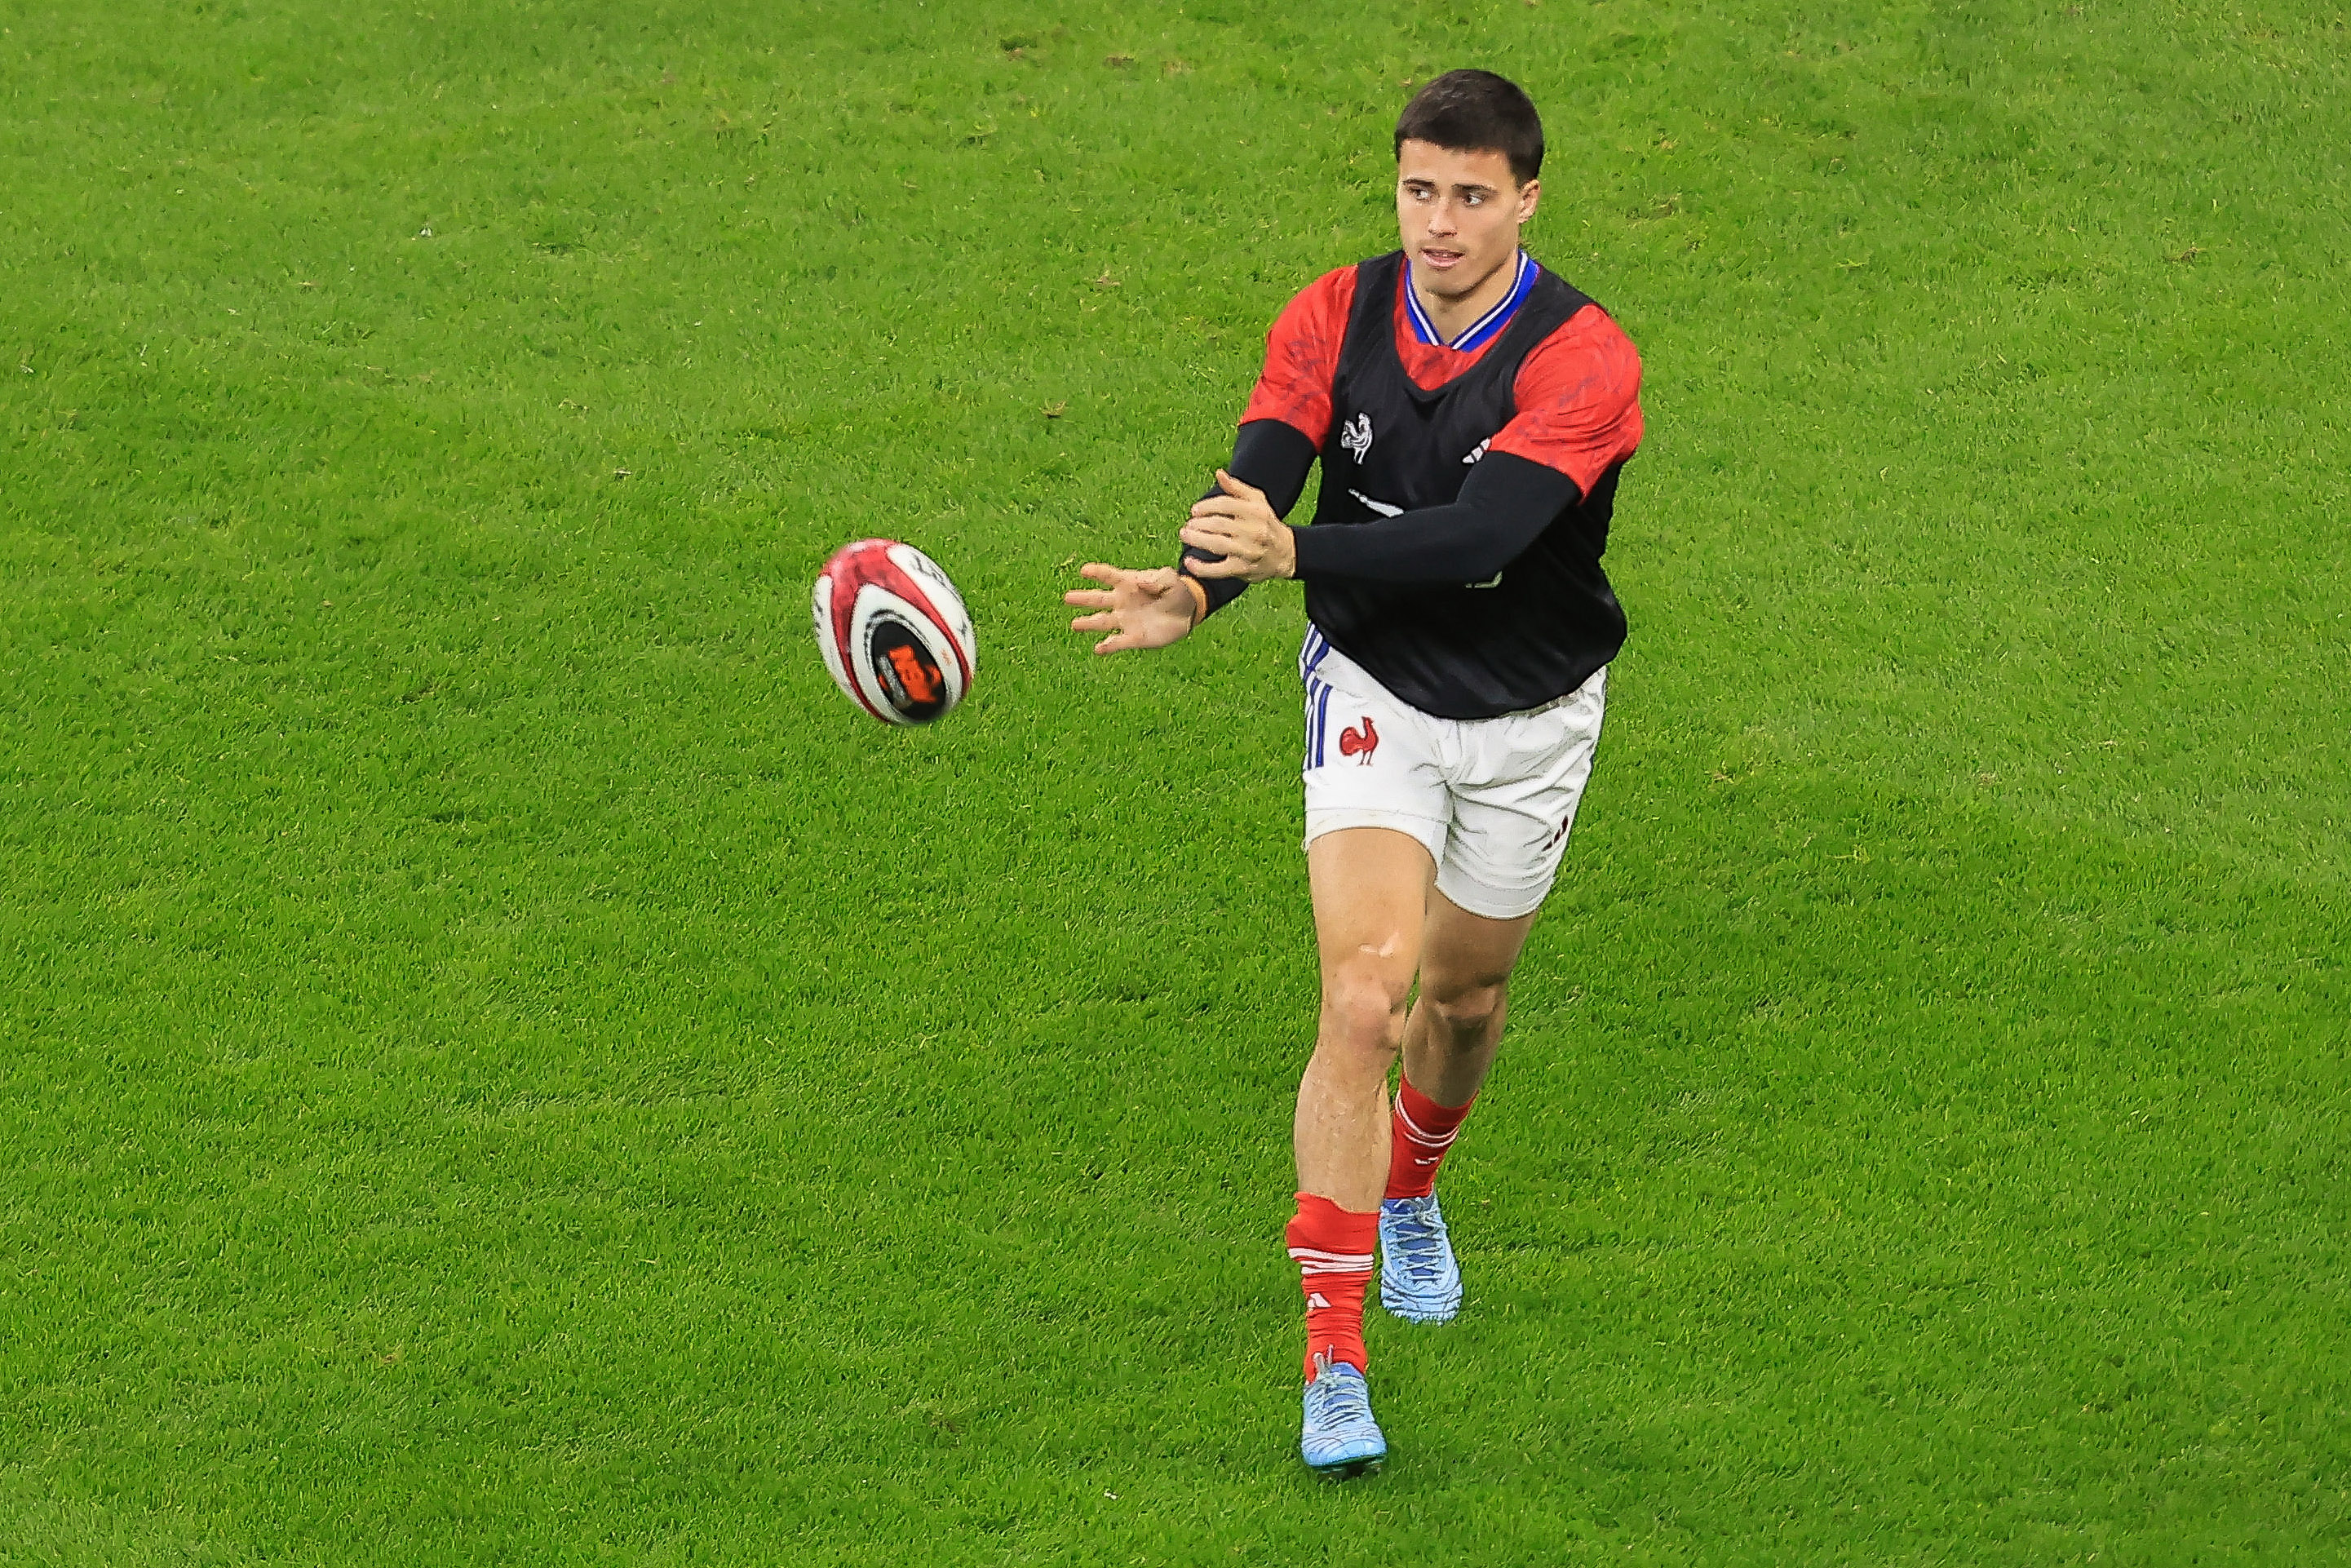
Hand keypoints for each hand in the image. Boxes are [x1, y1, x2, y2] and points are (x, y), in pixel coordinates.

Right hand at [1063, 563, 1198, 653]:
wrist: (1187, 613)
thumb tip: (1140, 581)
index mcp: (1128, 583)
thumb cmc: (1176, 591)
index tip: (1084, 570)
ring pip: (1102, 622)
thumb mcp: (1170, 580)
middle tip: (1067, 598)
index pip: (1109, 576)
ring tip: (1075, 625)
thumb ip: (1157, 578)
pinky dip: (1108, 646)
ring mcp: (1125, 620)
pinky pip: (1118, 642)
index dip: (1097, 573)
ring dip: (1089, 623)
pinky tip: (1098, 649)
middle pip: (1098, 599)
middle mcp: (1122, 602)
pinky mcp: (1134, 638)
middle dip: (1083, 599)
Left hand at [1179, 470, 1295, 581]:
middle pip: (1220, 524)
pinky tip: (1189, 562)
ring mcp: (1248, 551)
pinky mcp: (1243, 569)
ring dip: (1197, 539)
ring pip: (1218, 544)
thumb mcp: (1257, 502)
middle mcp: (1254, 531)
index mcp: (1256, 511)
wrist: (1285, 553)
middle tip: (1188, 525)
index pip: (1226, 504)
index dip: (1207, 506)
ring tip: (1185, 535)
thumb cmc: (1266, 524)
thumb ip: (1236, 488)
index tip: (1194, 510)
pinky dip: (1202, 568)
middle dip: (1199, 524)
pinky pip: (1219, 570)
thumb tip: (1219, 473)